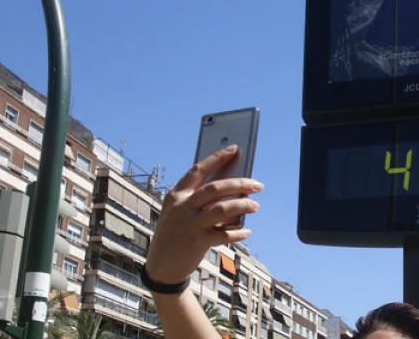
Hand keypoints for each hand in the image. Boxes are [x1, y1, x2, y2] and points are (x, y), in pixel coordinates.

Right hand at [145, 145, 263, 284]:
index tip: (234, 149)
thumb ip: (199, 201)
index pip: (199, 170)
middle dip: (240, 183)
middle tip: (257, 185)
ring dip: (243, 205)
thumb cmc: (176, 235)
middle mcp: (181, 207)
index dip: (217, 158)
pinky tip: (246, 231)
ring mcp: (189, 224)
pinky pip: (225, 234)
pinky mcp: (197, 241)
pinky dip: (238, 233)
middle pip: (216, 188)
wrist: (161, 268)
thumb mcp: (179, 213)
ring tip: (256, 205)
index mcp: (176, 195)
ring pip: (223, 208)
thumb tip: (232, 189)